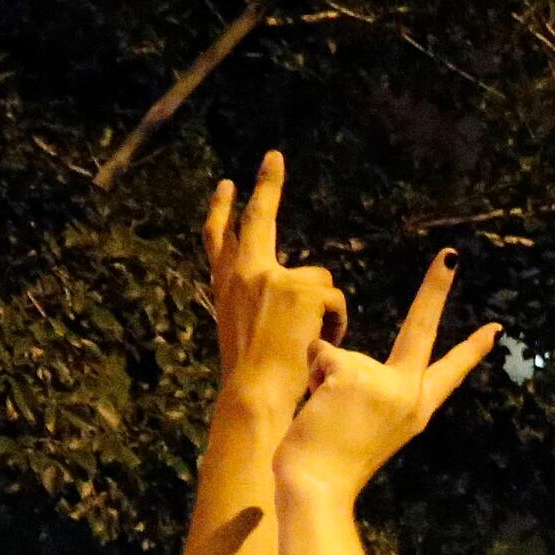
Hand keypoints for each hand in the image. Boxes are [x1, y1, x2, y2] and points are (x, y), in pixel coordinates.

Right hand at [204, 153, 342, 418]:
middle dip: (266, 185)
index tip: (226, 186)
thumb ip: (261, 305)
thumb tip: (297, 291)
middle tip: (273, 157)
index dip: (221, 212)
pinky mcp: (299, 286)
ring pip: (319, 278)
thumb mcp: (245, 335)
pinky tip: (319, 344)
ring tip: (309, 344)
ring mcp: (271, 276)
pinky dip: (336, 323)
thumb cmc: (254, 381)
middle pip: (256, 220)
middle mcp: (243, 274)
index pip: (219, 240)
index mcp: (226, 288)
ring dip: (324, 309)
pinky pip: (335, 298)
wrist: (254, 397)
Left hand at [275, 252, 498, 499]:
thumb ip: (373, 393)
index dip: (472, 349)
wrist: (318, 487)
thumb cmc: (334, 465)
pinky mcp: (354, 375)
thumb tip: (341, 358)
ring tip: (324, 416)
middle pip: (422, 330)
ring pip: (340, 353)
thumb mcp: (369, 428)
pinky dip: (310, 376)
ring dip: (322, 378)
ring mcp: (385, 384)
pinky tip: (315, 407)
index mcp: (416, 410)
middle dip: (436, 288)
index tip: (497, 328)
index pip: (449, 372)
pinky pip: (321, 354)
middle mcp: (409, 395)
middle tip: (451, 254)